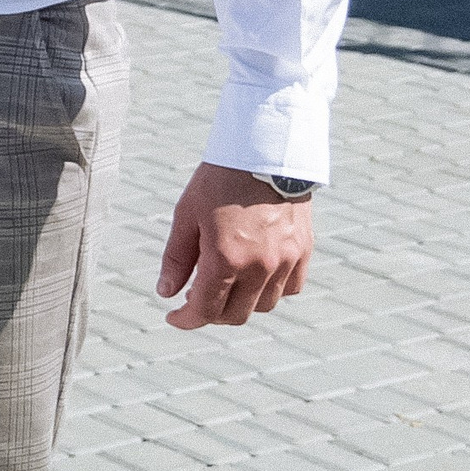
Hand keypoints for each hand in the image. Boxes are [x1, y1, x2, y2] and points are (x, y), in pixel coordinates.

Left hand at [156, 163, 314, 328]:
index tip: (174, 317)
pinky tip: (254, 276)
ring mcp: (286, 260)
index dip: (186, 320)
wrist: (265, 150)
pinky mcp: (303, 251)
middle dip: (211, 314)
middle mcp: (259, 266)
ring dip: (241, 304)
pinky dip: (271, 290)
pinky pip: (290, 288)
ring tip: (225, 285)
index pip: (205, 310)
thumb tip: (166, 292)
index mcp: (225, 259)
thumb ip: (176, 258)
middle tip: (195, 298)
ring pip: (264, 305)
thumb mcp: (187, 214)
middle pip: (235, 315)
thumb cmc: (219, 180)